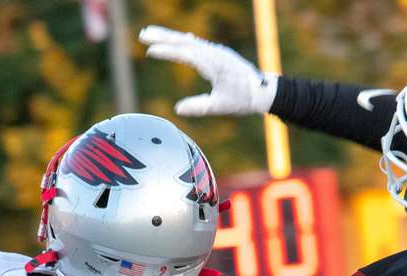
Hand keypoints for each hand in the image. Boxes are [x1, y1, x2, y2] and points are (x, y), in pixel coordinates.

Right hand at [139, 25, 277, 116]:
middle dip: (163, 37)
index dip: (167, 51)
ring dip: (170, 37)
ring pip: (189, 40)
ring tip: (151, 34)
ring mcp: (216, 52)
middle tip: (143, 34)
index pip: (185, 53)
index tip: (150, 51)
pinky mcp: (218, 55)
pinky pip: (197, 43)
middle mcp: (213, 53)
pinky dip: (183, 40)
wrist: (264, 91)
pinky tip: (177, 39)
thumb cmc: (243, 99)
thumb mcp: (221, 106)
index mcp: (213, 63)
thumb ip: (199, 107)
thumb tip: (178, 109)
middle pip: (184, 41)